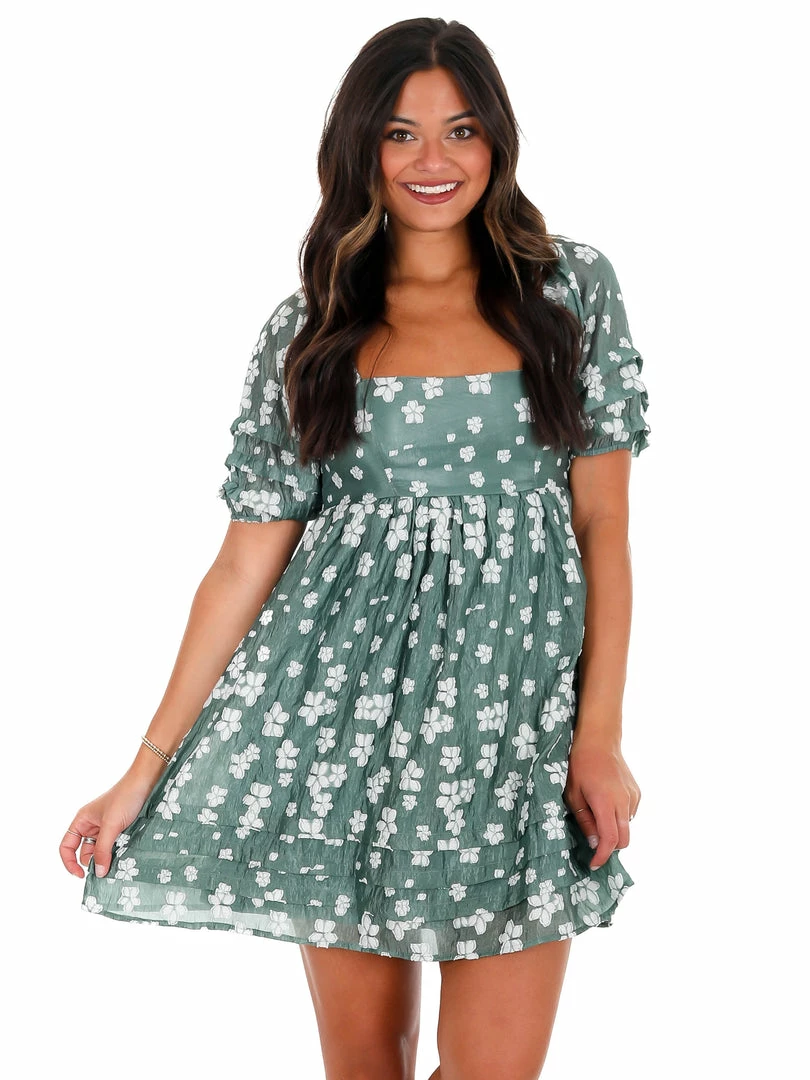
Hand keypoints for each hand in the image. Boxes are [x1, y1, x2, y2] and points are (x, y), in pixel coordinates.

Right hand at [59, 772, 156, 879]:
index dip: (69, 863)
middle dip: (94, 862)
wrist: (146, 783)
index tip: (81, 876)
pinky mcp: (120, 830)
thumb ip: (103, 849)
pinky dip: (118, 853)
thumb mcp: (111, 825)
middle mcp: (92, 825)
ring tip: (119, 862)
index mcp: (82, 821)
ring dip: (108, 858)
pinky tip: (125, 856)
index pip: (67, 847)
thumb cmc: (125, 797)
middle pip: (85, 852)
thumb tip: (98, 873)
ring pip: (101, 851)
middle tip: (107, 869)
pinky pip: (114, 847)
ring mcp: (106, 828)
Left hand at [563, 734, 640, 871]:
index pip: (610, 840)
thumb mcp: (573, 795)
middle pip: (624, 839)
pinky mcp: (637, 792)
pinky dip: (619, 817)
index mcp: (606, 803)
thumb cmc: (579, 766)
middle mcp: (624, 801)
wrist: (598, 740)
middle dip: (610, 847)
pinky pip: (630, 813)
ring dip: (615, 830)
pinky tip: (606, 803)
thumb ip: (585, 821)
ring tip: (597, 816)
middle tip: (594, 845)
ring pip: (628, 826)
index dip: (603, 856)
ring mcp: (633, 796)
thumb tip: (595, 844)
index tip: (594, 865)